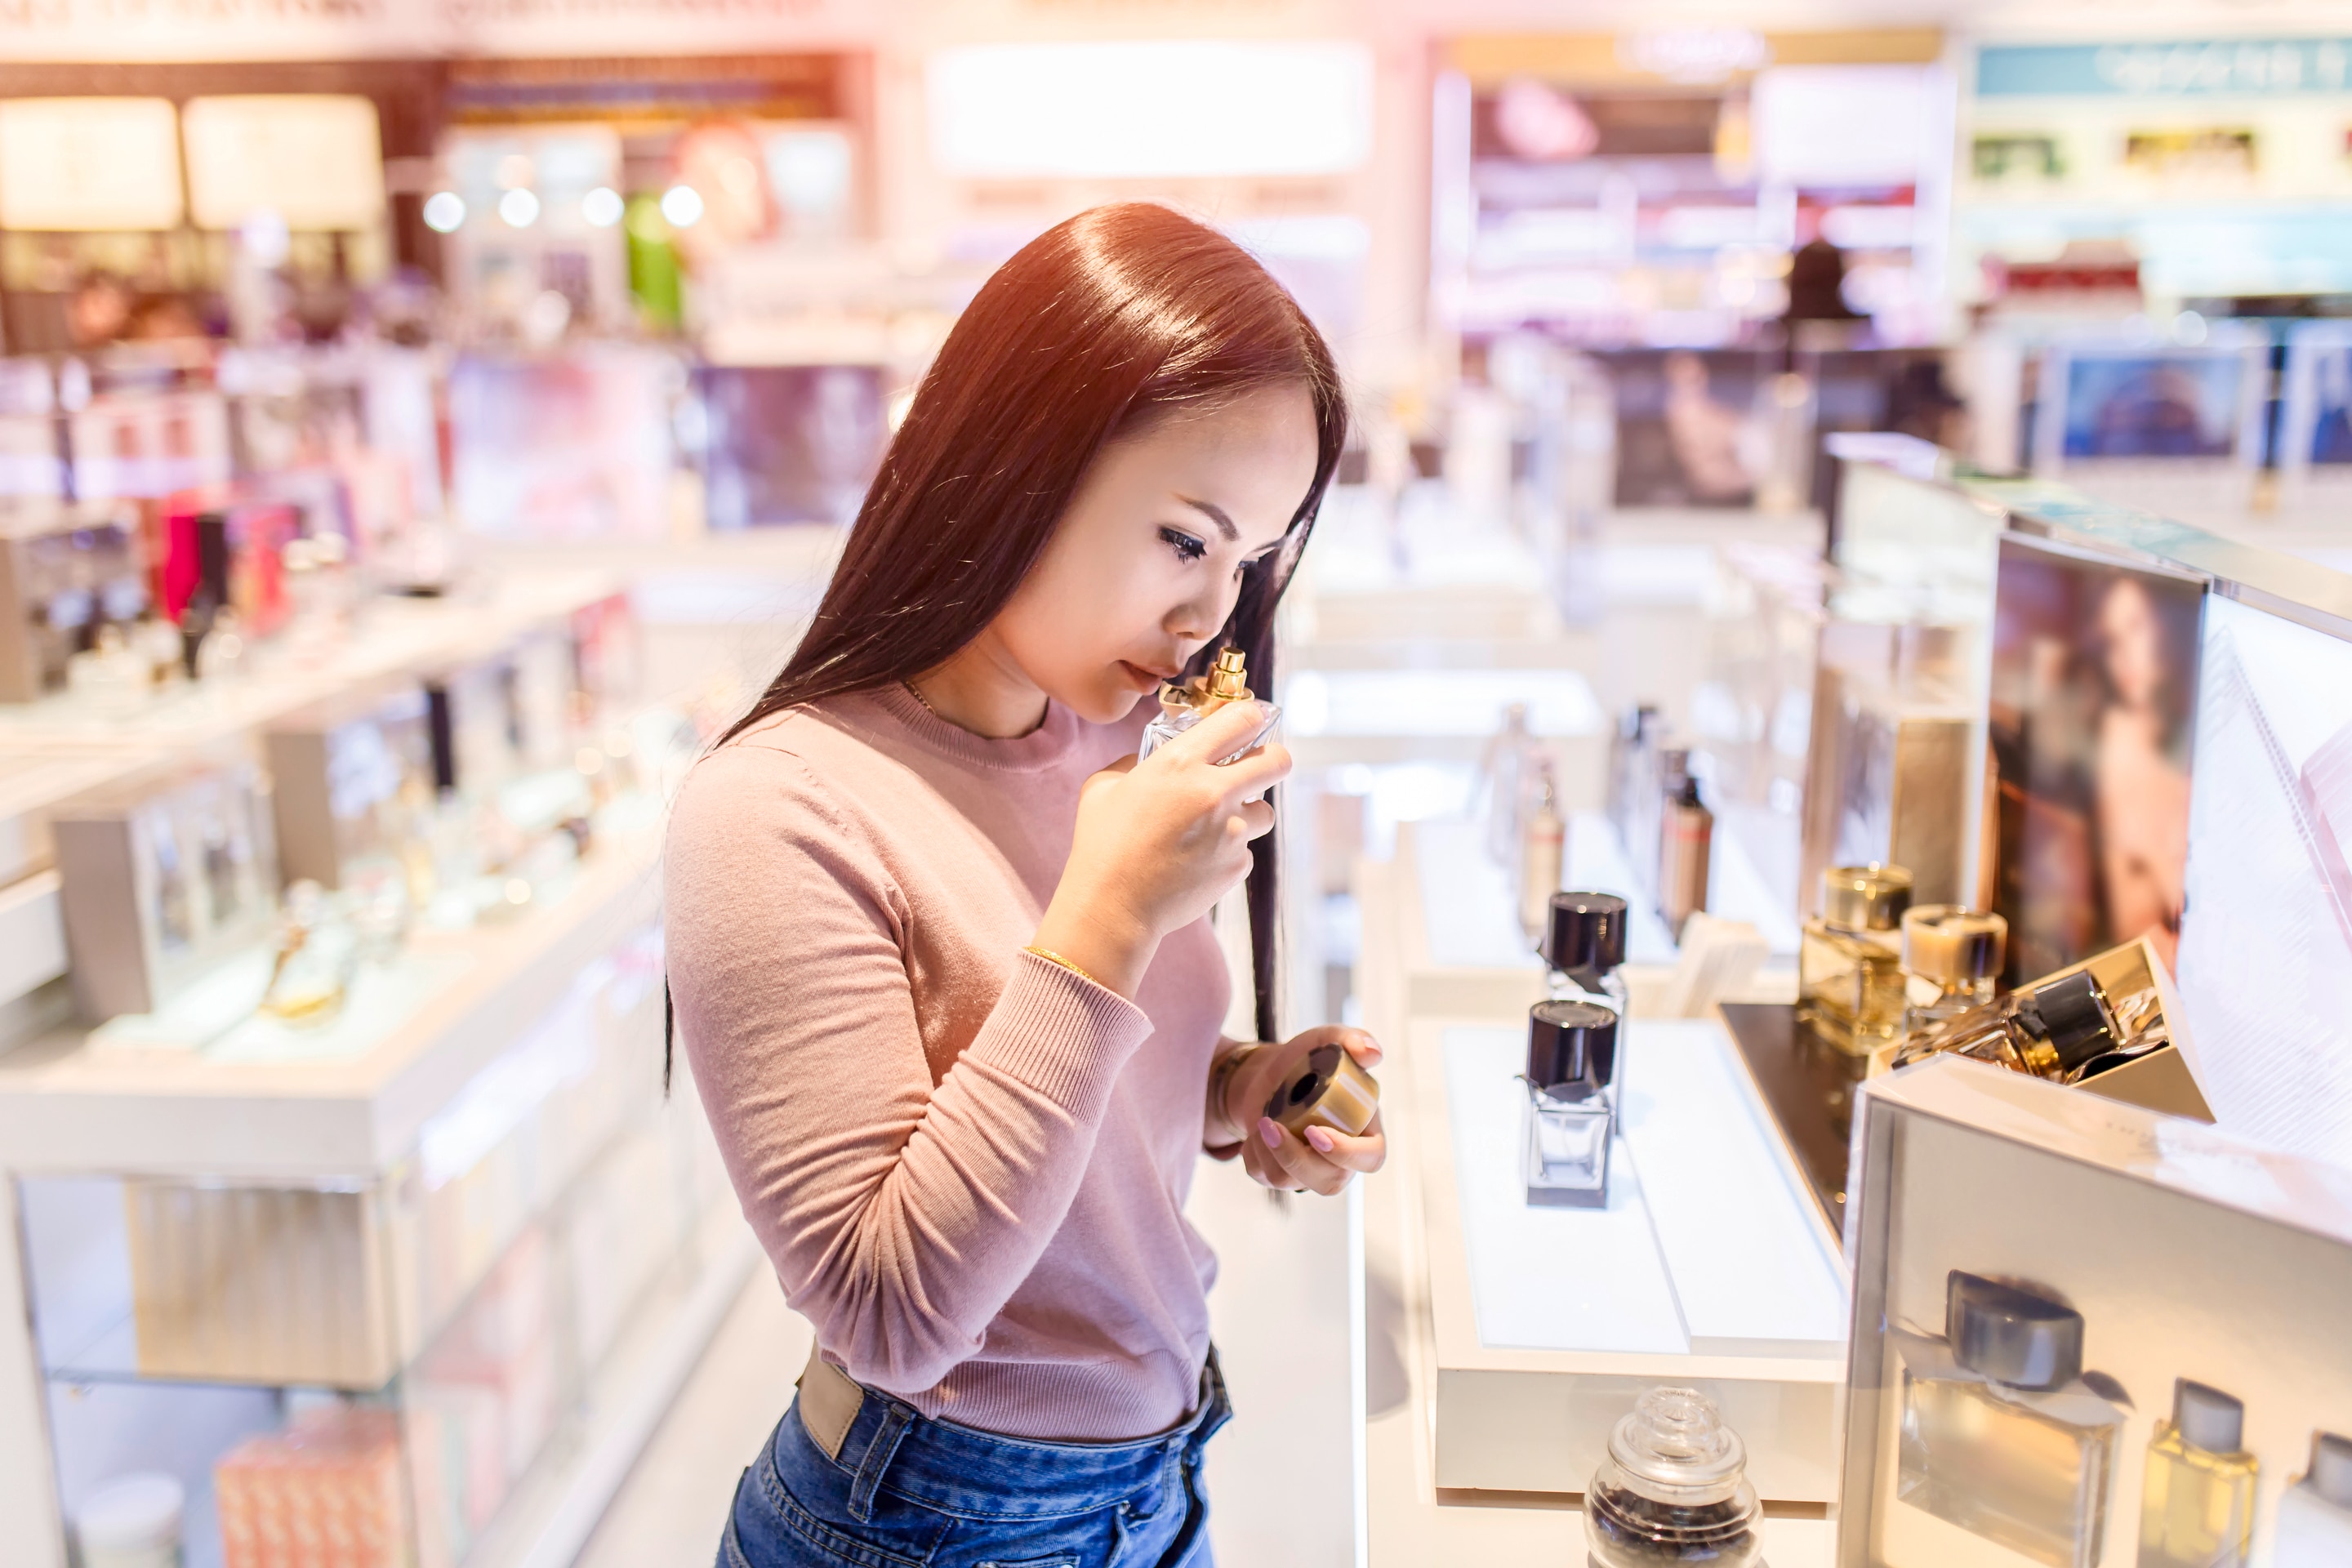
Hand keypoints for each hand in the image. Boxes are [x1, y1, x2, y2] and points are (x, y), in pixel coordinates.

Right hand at [1032, 701, 1288, 997]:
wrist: (1112, 906)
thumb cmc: (1101, 844)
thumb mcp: (1104, 786)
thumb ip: (1135, 762)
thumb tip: (1153, 757)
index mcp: (1180, 762)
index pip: (1242, 718)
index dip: (1251, 717)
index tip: (1248, 722)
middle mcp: (1214, 791)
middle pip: (1278, 759)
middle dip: (1273, 759)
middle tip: (1259, 767)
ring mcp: (1231, 831)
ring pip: (1265, 811)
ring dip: (1246, 813)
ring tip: (1213, 826)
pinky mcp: (1237, 865)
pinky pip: (1246, 849)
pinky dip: (1228, 852)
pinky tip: (1196, 860)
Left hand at [1226, 1026, 1386, 1196]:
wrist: (1271, 1072)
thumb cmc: (1308, 1059)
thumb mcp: (1327, 1040)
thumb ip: (1352, 1040)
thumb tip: (1373, 1053)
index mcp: (1364, 1130)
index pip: (1371, 1158)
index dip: (1347, 1153)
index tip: (1315, 1132)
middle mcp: (1340, 1157)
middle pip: (1330, 1181)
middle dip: (1297, 1159)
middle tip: (1273, 1125)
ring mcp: (1310, 1170)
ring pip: (1293, 1183)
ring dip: (1271, 1153)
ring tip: (1263, 1120)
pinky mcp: (1281, 1173)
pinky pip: (1266, 1178)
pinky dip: (1254, 1154)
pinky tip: (1257, 1131)